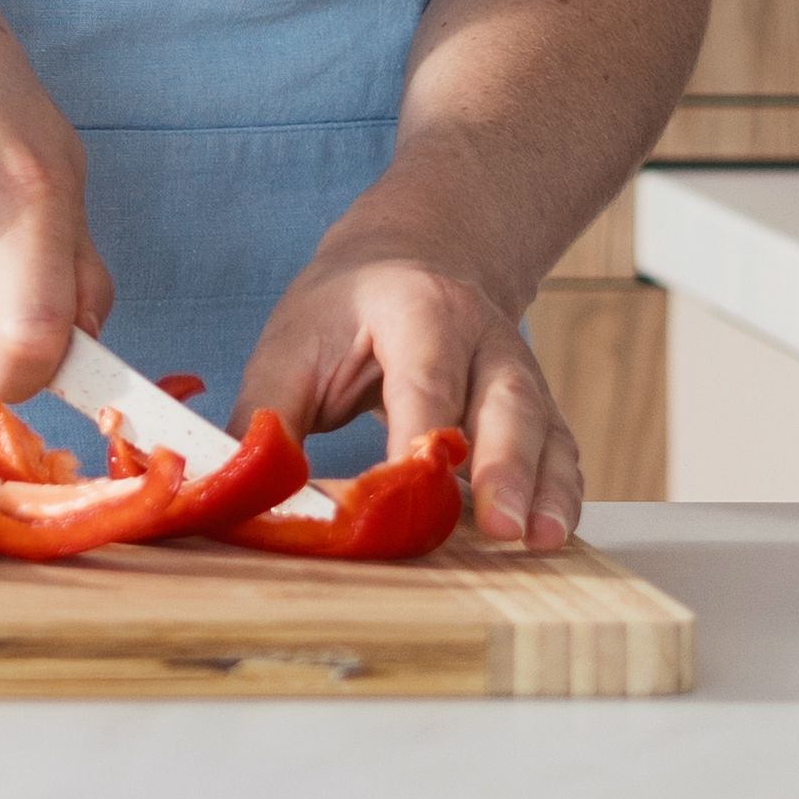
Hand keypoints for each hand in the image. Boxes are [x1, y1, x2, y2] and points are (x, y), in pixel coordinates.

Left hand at [242, 240, 577, 549]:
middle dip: (505, 466)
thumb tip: (238, 487)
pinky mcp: (536, 407)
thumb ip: (266, 414)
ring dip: (545, 490)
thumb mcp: (292, 343)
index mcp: (420, 309)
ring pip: (544, 429)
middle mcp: (483, 337)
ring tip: (541, 541)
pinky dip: (560, 494)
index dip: (419, 435)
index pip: (425, 379)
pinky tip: (551, 533)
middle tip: (499, 526)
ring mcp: (519, 371)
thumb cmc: (346, 308)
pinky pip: (558, 450)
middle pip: (504, 402)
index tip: (405, 489)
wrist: (415, 257)